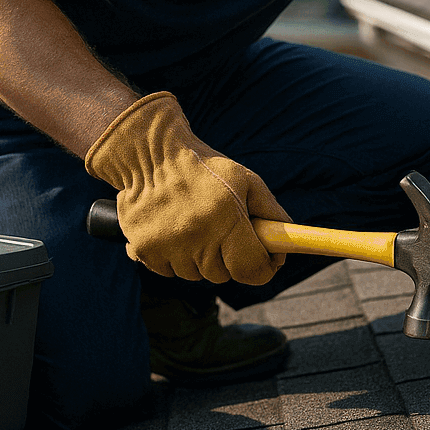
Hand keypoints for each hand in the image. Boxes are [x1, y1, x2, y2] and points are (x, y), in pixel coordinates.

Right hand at [84, 91, 290, 283]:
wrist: (148, 154)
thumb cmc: (204, 167)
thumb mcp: (245, 179)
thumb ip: (270, 211)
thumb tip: (286, 244)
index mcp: (225, 217)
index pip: (251, 268)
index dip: (263, 269)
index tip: (268, 262)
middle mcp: (195, 236)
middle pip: (224, 275)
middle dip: (231, 259)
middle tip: (226, 232)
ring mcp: (167, 246)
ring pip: (197, 274)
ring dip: (202, 258)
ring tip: (196, 224)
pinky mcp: (143, 251)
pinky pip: (170, 272)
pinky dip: (176, 258)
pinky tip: (174, 230)